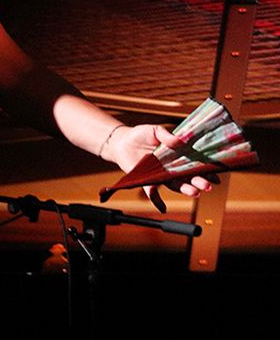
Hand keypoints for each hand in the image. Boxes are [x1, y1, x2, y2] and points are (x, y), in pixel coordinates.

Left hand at [103, 122, 217, 212]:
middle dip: (199, 182)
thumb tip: (179, 141)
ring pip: (175, 184)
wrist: (122, 142)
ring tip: (195, 192)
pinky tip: (162, 209)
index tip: (217, 176)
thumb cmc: (141, 135)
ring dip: (185, 189)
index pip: (196, 164)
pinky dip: (157, 201)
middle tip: (207, 186)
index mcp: (178, 156)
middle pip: (189, 177)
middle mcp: (172, 167)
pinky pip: (152, 193)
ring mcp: (161, 174)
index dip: (207, 170)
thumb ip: (166, 135)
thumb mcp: (155, 130)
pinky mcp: (147, 180)